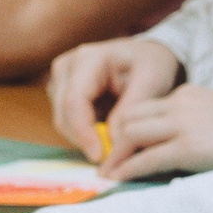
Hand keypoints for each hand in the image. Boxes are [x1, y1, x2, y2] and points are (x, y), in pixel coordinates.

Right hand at [46, 38, 182, 164]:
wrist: (148, 55)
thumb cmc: (152, 65)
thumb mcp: (151, 83)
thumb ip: (130, 110)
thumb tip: (110, 142)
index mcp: (87, 59)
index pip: (74, 102)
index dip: (83, 133)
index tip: (100, 157)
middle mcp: (65, 68)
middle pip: (64, 115)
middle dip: (86, 140)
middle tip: (112, 157)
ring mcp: (60, 80)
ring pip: (64, 122)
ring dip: (86, 138)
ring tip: (115, 141)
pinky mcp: (61, 93)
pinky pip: (68, 122)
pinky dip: (86, 134)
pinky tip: (107, 133)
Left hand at [101, 86, 212, 179]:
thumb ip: (195, 124)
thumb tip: (176, 147)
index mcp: (188, 94)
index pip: (145, 107)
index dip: (128, 129)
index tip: (121, 147)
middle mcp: (180, 103)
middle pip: (129, 117)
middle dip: (113, 140)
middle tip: (107, 162)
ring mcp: (183, 124)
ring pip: (130, 134)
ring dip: (115, 156)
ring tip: (107, 175)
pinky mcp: (189, 147)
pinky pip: (146, 159)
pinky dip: (127, 170)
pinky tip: (118, 181)